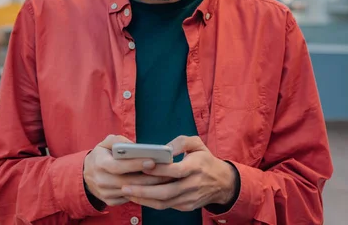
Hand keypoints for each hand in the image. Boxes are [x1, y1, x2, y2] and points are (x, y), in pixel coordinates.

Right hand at [83, 135, 172, 206]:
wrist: (87, 173)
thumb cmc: (102, 154)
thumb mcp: (106, 142)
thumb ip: (119, 140)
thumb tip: (136, 147)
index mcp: (99, 163)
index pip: (118, 166)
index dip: (135, 164)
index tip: (152, 161)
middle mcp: (100, 180)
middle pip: (128, 181)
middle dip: (148, 177)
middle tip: (166, 172)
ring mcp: (104, 192)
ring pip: (130, 192)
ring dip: (149, 187)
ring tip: (165, 180)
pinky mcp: (109, 201)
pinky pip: (128, 199)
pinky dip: (142, 194)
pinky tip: (154, 187)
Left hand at [121, 136, 238, 211]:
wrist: (222, 183)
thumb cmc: (205, 159)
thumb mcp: (197, 144)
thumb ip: (181, 142)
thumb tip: (164, 148)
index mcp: (196, 167)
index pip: (176, 170)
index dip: (159, 169)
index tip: (143, 165)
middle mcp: (193, 184)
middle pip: (167, 191)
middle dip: (144, 190)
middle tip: (125, 185)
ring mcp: (189, 198)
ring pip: (164, 202)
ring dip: (144, 199)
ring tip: (127, 192)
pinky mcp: (186, 206)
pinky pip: (166, 206)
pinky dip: (150, 202)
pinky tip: (138, 196)